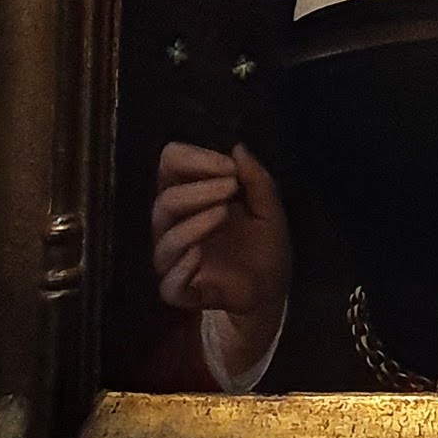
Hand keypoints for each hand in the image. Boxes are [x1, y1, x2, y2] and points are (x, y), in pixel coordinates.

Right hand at [152, 142, 290, 374]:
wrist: (272, 291)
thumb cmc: (264, 245)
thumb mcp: (268, 208)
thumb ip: (255, 179)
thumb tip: (237, 146)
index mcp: (192, 198)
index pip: (170, 168)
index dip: (191, 159)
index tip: (226, 164)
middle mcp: (176, 226)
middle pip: (164, 202)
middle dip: (197, 190)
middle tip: (230, 186)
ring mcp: (175, 260)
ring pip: (165, 240)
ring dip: (193, 223)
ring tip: (223, 212)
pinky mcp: (180, 291)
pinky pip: (168, 283)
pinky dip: (181, 267)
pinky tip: (200, 255)